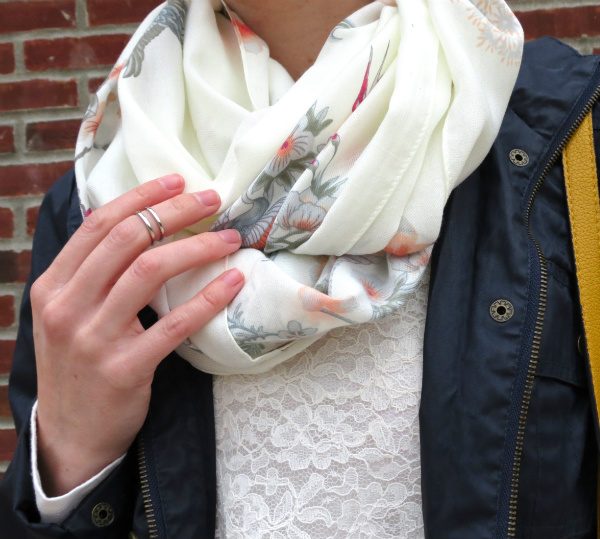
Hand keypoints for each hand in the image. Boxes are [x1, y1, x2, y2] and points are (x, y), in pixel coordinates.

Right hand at [31, 174, 243, 495]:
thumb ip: (92, 275)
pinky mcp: (124, 369)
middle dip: (174, 212)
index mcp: (52, 286)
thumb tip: (137, 227)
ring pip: (149, 272)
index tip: (178, 180)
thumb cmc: (78, 366)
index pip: (98, 225)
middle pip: (126, 240)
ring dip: (196, 248)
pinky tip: (233, 282)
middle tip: (212, 200)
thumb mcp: (67, 315)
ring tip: (229, 239)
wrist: (71, 435)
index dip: (141, 198)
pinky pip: (173, 325)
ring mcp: (93, 338)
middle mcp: (67, 306)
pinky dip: (207, 298)